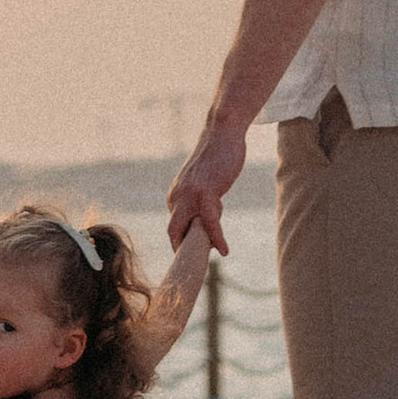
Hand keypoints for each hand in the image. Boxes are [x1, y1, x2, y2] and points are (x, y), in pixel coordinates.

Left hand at [168, 115, 246, 256]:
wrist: (222, 132)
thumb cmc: (216, 156)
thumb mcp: (203, 182)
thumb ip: (200, 199)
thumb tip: (206, 217)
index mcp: (176, 195)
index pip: (174, 226)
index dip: (183, 242)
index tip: (193, 254)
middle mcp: (177, 196)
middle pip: (173, 232)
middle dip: (181, 251)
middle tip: (193, 266)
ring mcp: (189, 194)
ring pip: (188, 229)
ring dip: (200, 247)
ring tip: (213, 256)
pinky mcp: (205, 191)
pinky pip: (209, 221)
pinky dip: (216, 237)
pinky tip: (224, 250)